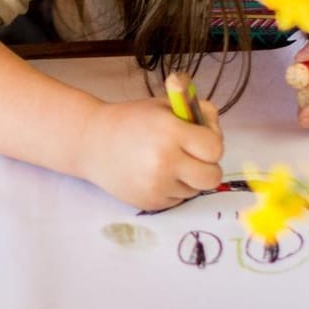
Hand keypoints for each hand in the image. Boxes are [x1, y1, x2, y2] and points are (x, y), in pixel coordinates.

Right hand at [77, 96, 223, 211]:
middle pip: (212, 177)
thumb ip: (197, 113)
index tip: (199, 140)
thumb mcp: (164, 106)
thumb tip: (216, 131)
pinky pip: (178, 199)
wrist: (92, 143)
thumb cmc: (131, 121)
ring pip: (196, 190)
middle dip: (207, 167)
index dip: (210, 143)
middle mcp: (165, 161)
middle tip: (193, 158)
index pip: (215, 148)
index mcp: (170, 132)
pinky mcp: (150, 202)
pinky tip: (153, 174)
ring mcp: (157, 185)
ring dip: (188, 178)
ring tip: (165, 164)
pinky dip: (172, 188)